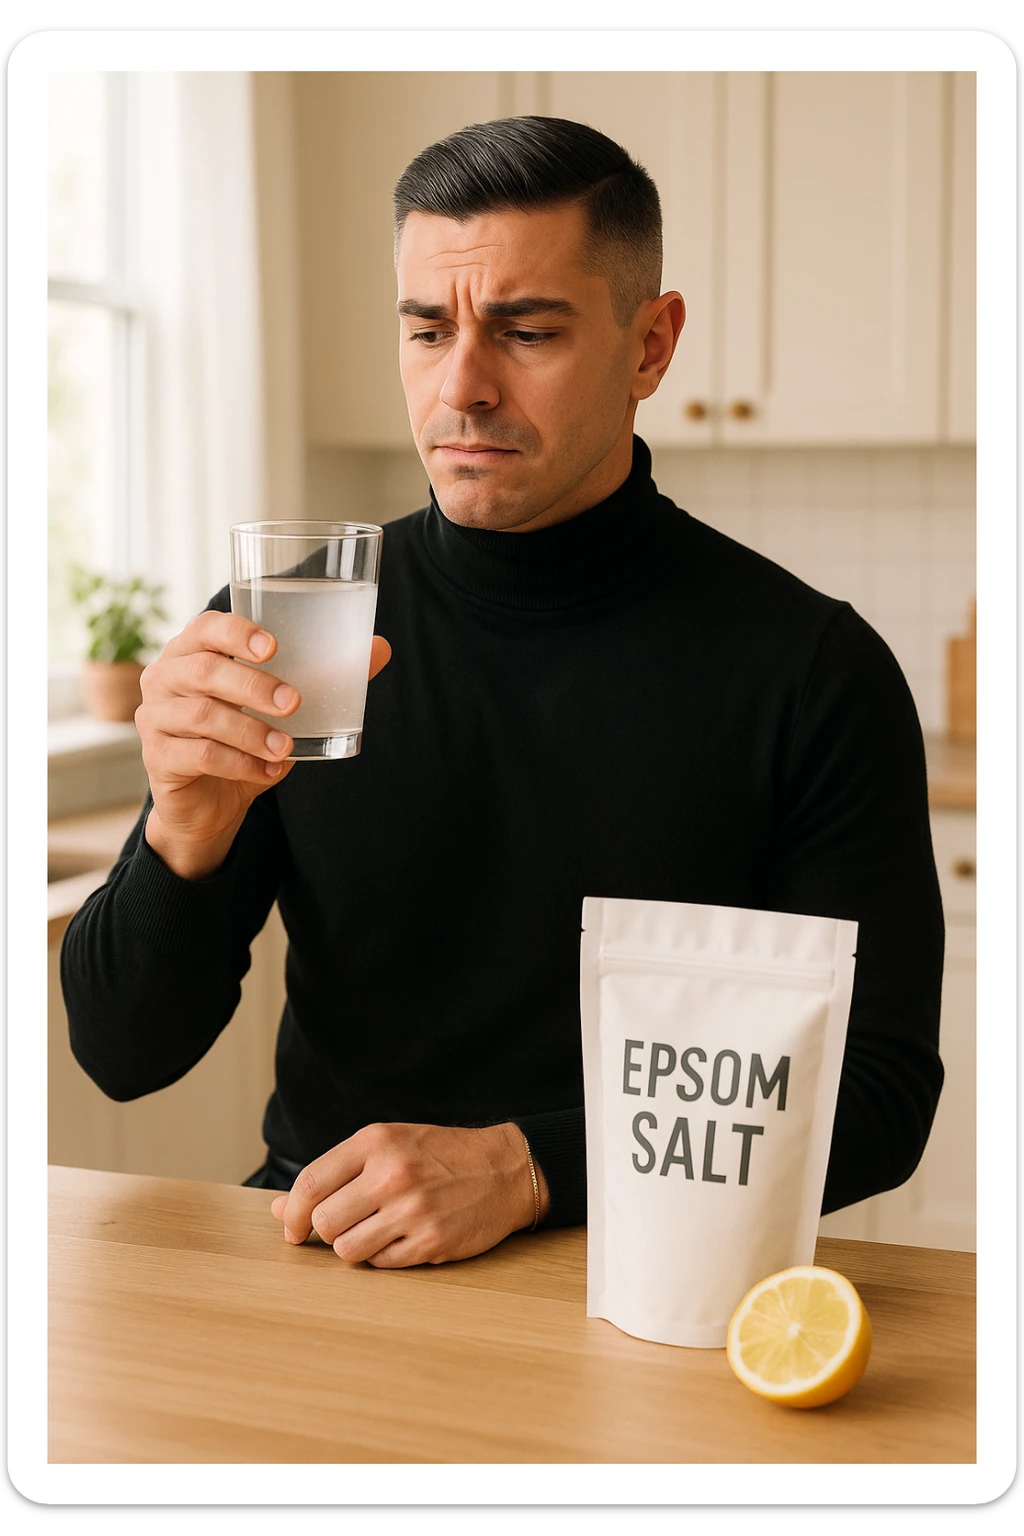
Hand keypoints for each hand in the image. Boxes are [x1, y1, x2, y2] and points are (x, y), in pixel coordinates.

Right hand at [135, 611, 390, 877]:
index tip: (274, 648)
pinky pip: (199, 755)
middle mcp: (165, 678)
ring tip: (285, 746)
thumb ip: (323, 678)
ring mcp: (154, 717)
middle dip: (253, 685)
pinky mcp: (158, 758)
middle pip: (205, 671)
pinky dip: (239, 764)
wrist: (208, 803)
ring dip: (250, 731)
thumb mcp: (280, 708)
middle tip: (293, 702)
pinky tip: (269, 773)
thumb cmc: (243, 739)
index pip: (205, 628)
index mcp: (191, 652)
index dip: (236, 632)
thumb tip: (380, 648)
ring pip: (203, 715)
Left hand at [270, 1121, 549, 1267]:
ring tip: (376, 1230)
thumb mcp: (388, 1145)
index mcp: (376, 1142)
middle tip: (343, 1226)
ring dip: (354, 1246)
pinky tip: (401, 1237)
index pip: (310, 1184)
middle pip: (324, 1222)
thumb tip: (279, 1209)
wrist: (505, 1168)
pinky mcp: (430, 1242)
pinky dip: (383, 1256)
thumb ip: (335, 1173)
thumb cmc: (440, 1155)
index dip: (292, 1213)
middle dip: (325, 1231)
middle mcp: (392, 1174)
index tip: (292, 1227)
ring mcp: (412, 1210)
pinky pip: (381, 1264)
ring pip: (348, 1250)